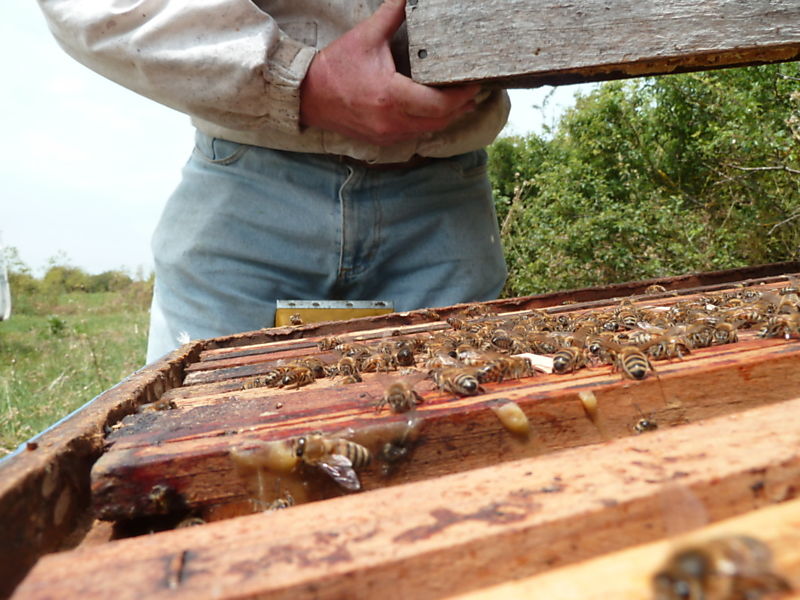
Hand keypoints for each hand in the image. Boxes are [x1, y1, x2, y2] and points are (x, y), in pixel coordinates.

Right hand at [299, 0, 479, 146]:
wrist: (309, 97)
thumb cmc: (336, 68)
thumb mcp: (366, 37)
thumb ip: (392, 14)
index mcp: (391, 96)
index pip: (439, 103)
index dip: (462, 95)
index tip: (474, 83)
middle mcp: (392, 121)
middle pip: (440, 120)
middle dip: (460, 106)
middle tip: (475, 90)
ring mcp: (388, 134)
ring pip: (430, 130)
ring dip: (447, 117)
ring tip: (461, 100)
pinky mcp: (383, 140)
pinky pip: (415, 135)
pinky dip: (429, 123)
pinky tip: (436, 111)